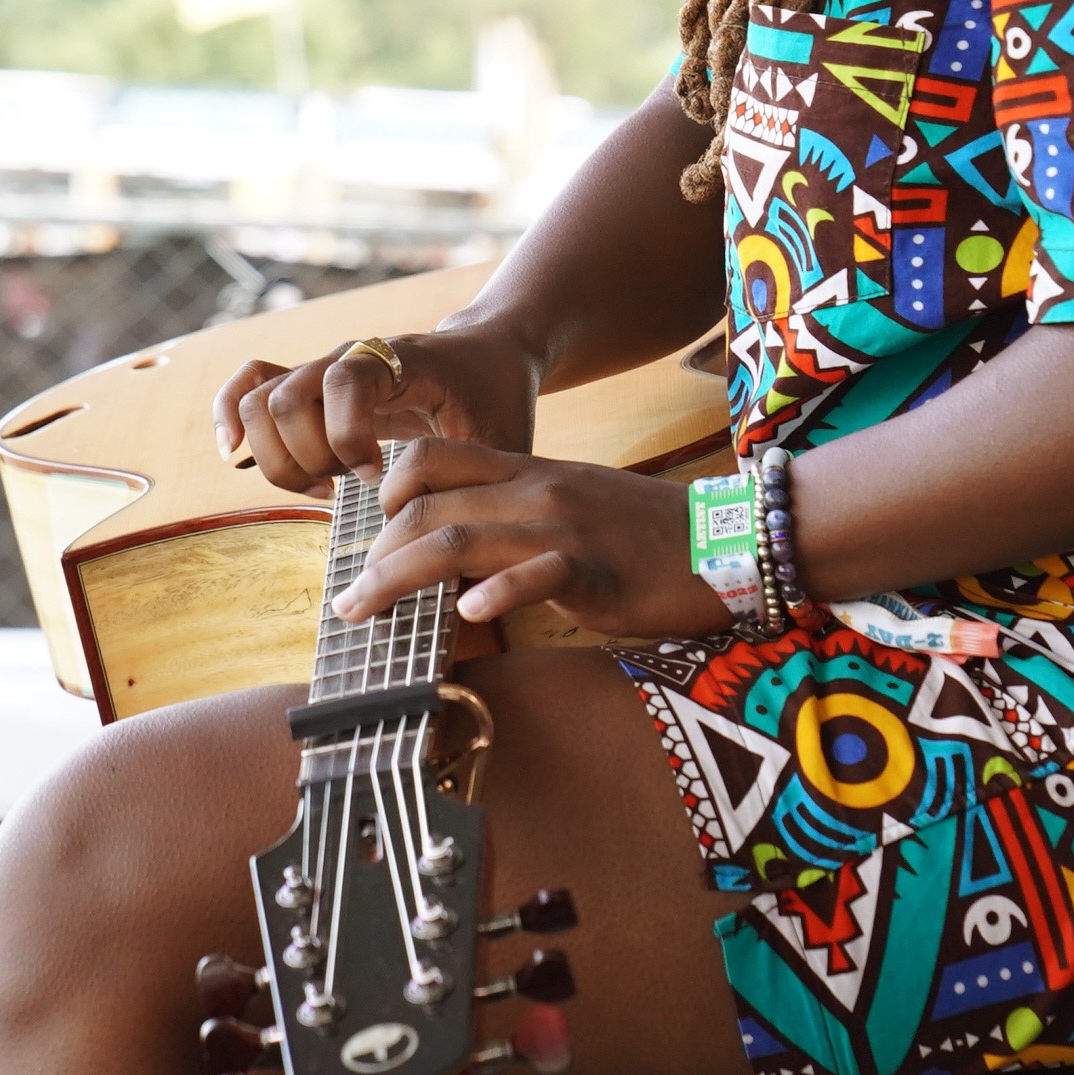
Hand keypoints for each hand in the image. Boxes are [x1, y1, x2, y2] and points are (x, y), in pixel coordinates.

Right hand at [212, 319, 545, 494]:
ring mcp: (323, 368)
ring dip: (279, 456)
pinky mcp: (309, 383)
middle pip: (287, 398)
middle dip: (309, 459)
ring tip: (324, 486)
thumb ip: (480, 487)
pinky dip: (230, 415)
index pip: (344, 382)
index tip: (376, 477)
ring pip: (261, 400)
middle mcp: (350, 357)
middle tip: (348, 489)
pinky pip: (250, 384)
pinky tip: (236, 454)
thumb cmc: (498, 401)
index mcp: (400, 360)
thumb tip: (459, 563)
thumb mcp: (502, 442)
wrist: (490, 356)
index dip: (348, 437)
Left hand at [332, 438, 729, 641]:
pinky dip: (496, 593)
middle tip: (348, 599)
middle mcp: (534, 491)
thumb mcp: (568, 508)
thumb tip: (450, 563)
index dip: (383, 495)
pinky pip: (536, 575)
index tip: (364, 543)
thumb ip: (511, 521)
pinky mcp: (596, 571)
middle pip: (425, 506)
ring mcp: (563, 529)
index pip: (428, 459)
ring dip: (397, 577)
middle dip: (372, 554)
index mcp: (525, 471)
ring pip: (458, 539)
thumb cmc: (642, 536)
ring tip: (363, 612)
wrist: (725, 542)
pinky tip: (470, 616)